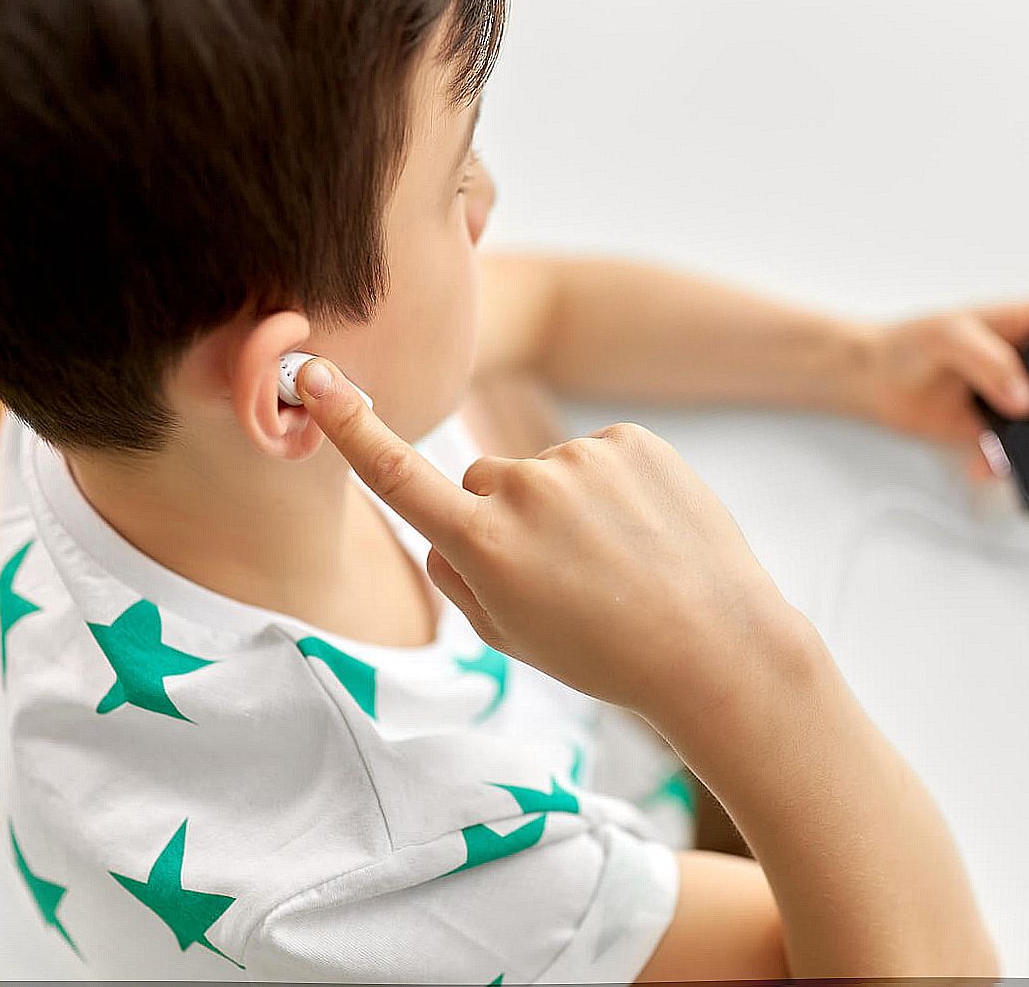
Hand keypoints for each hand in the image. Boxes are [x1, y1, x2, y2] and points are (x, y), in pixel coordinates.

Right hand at [294, 358, 808, 725]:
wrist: (718, 646)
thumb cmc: (605, 654)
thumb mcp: (510, 638)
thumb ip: (456, 577)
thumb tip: (437, 529)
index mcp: (485, 545)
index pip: (398, 475)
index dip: (350, 426)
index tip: (311, 374)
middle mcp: (526, 489)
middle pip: (484, 479)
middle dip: (505, 514)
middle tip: (568, 573)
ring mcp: (583, 457)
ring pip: (547, 471)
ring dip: (569, 504)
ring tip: (621, 560)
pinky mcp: (632, 439)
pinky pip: (598, 456)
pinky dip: (614, 487)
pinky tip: (646, 532)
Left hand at [858, 292, 1028, 481]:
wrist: (871, 382)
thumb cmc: (908, 343)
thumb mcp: (947, 337)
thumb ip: (989, 361)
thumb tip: (1025, 398)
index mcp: (1027, 323)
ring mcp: (1016, 400)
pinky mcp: (997, 435)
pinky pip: (1015, 457)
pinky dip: (1006, 466)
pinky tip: (987, 465)